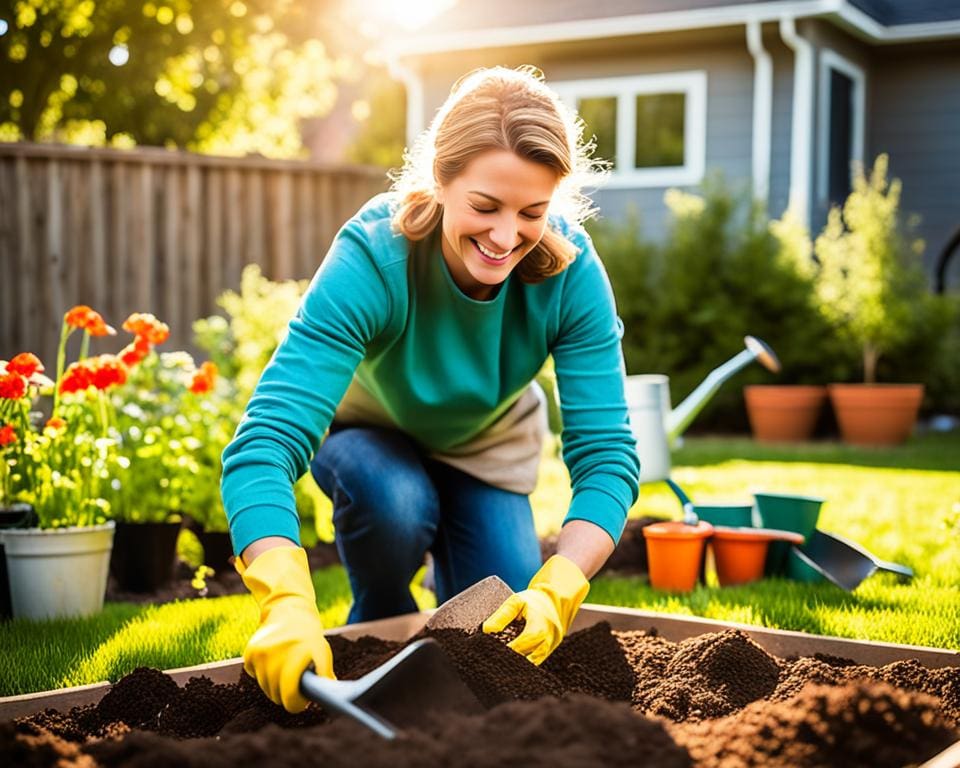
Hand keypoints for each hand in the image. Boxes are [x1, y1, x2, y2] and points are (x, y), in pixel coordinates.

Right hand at [237, 546, 335, 711]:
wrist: (288, 610)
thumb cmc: (308, 636)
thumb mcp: (322, 652)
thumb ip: (324, 675)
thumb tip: (329, 696)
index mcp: (297, 657)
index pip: (290, 699)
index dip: (298, 703)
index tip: (303, 698)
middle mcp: (277, 655)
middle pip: (276, 696)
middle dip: (286, 694)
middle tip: (295, 683)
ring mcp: (261, 654)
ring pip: (264, 687)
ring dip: (274, 684)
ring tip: (285, 669)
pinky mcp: (249, 653)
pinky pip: (254, 675)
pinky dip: (262, 672)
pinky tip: (273, 659)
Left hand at [481, 554, 589, 664]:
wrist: (553, 601)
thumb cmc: (532, 601)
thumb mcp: (516, 602)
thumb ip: (502, 615)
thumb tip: (486, 630)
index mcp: (541, 622)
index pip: (528, 638)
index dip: (513, 647)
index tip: (497, 651)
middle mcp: (551, 636)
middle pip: (534, 655)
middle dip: (516, 660)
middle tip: (498, 661)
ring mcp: (553, 645)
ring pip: (537, 661)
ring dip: (521, 665)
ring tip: (504, 665)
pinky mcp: (551, 651)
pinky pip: (538, 661)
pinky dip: (526, 663)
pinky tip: (514, 664)